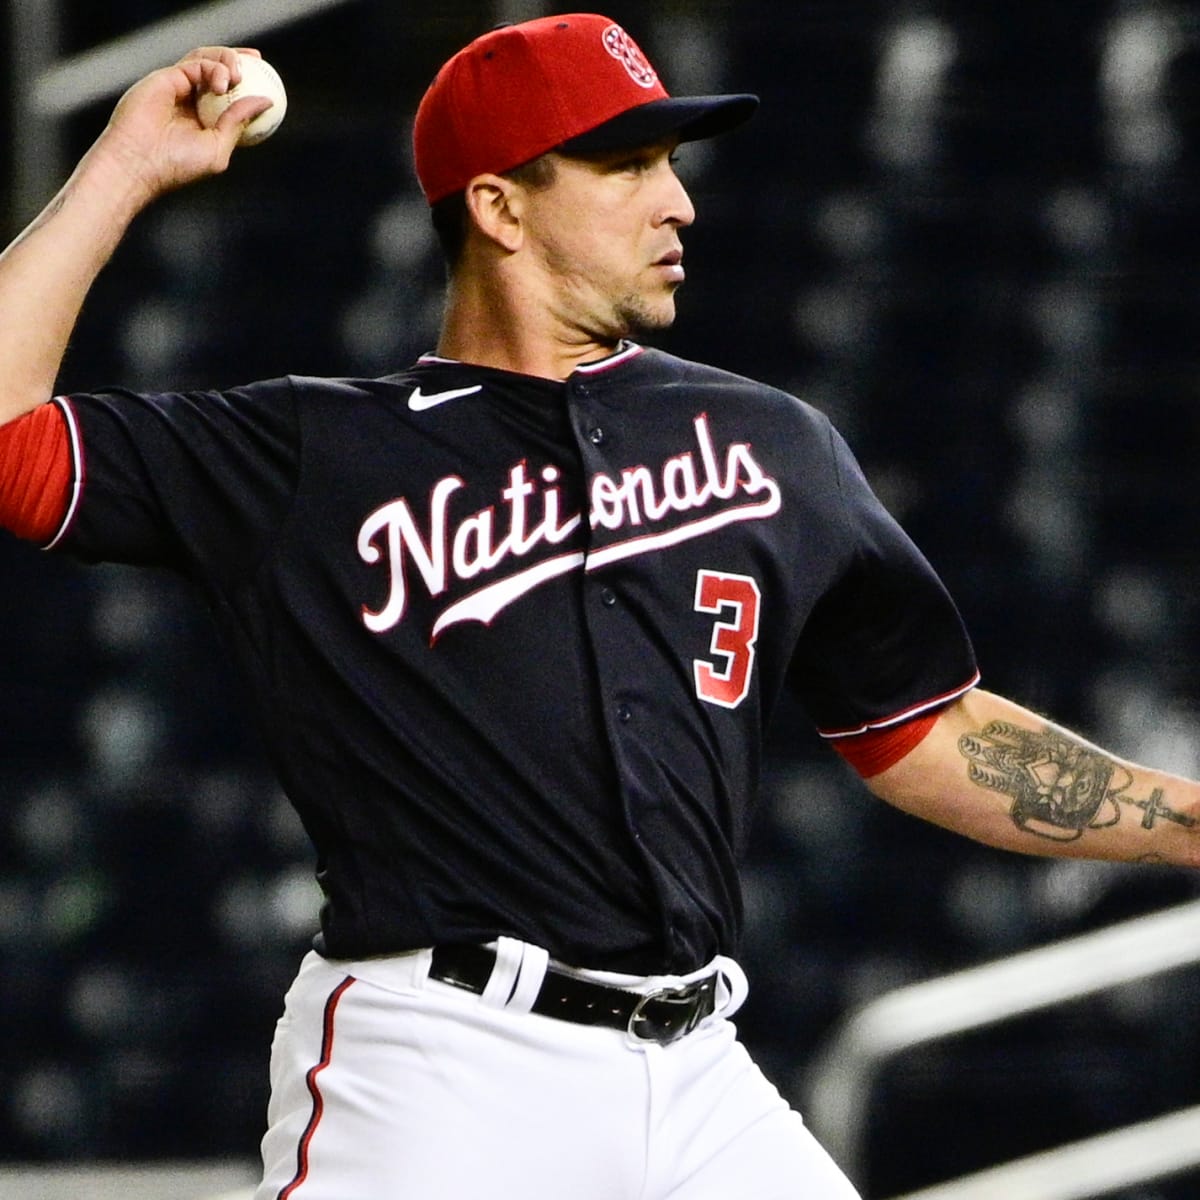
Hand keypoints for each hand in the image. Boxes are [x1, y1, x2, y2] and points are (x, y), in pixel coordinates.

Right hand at [95, 46, 275, 201]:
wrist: (140, 162)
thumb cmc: (178, 164)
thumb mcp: (218, 148)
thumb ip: (238, 123)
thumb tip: (266, 101)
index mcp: (202, 118)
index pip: (228, 94)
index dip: (247, 83)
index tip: (267, 80)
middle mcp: (189, 99)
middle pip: (216, 68)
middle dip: (237, 58)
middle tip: (257, 60)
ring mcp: (176, 86)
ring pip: (204, 59)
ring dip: (226, 60)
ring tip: (239, 76)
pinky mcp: (165, 77)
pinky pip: (194, 63)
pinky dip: (213, 68)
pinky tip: (224, 84)